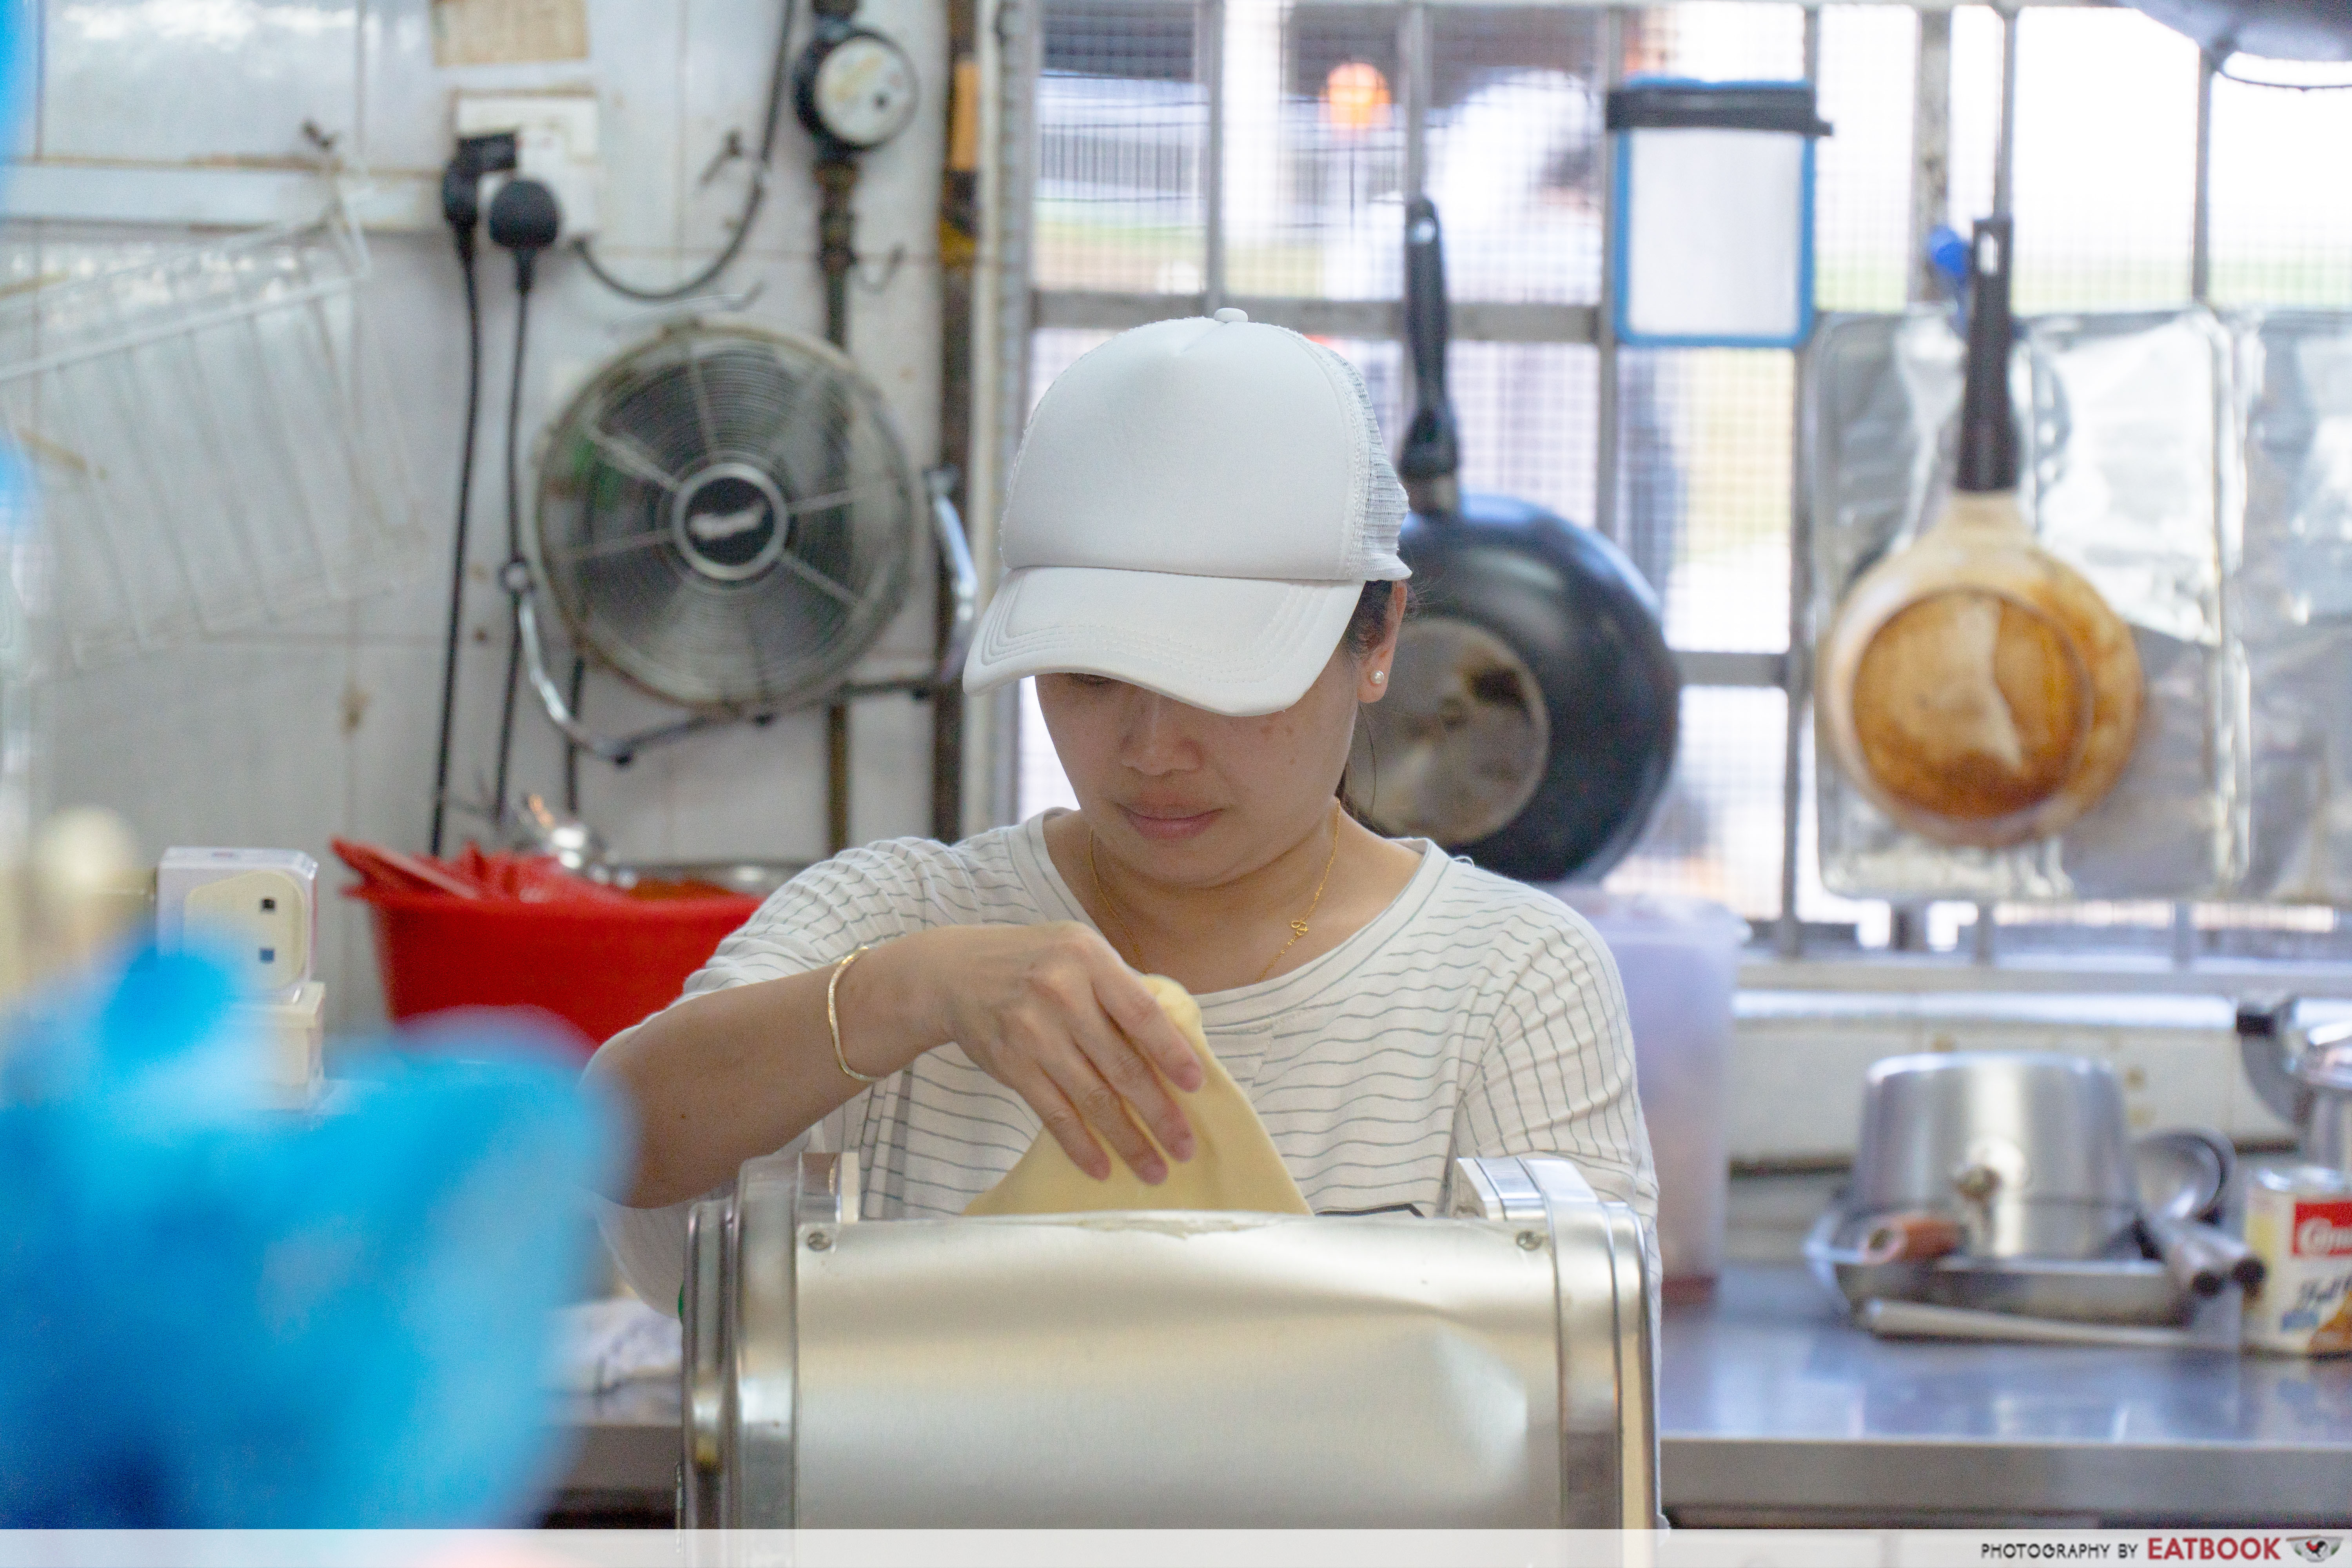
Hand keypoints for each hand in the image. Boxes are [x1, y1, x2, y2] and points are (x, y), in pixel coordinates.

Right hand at [896, 923, 1204, 1180]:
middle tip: (1185, 1147)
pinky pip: (1053, 1114)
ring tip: (1155, 1169)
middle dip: (1159, 1113)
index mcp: (1088, 959)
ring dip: (1128, 1139)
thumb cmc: (1034, 962)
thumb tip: (1174, 1040)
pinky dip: (1080, 1145)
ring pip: (1092, 1098)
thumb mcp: (1079, 951)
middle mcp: (1062, 993)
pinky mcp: (1012, 1064)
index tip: (1195, 1085)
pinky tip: (1102, 1168)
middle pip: (1122, 1065)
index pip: (1141, 1012)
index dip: (1171, 1052)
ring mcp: (1034, 1032)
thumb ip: (1120, 987)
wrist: (954, 973)